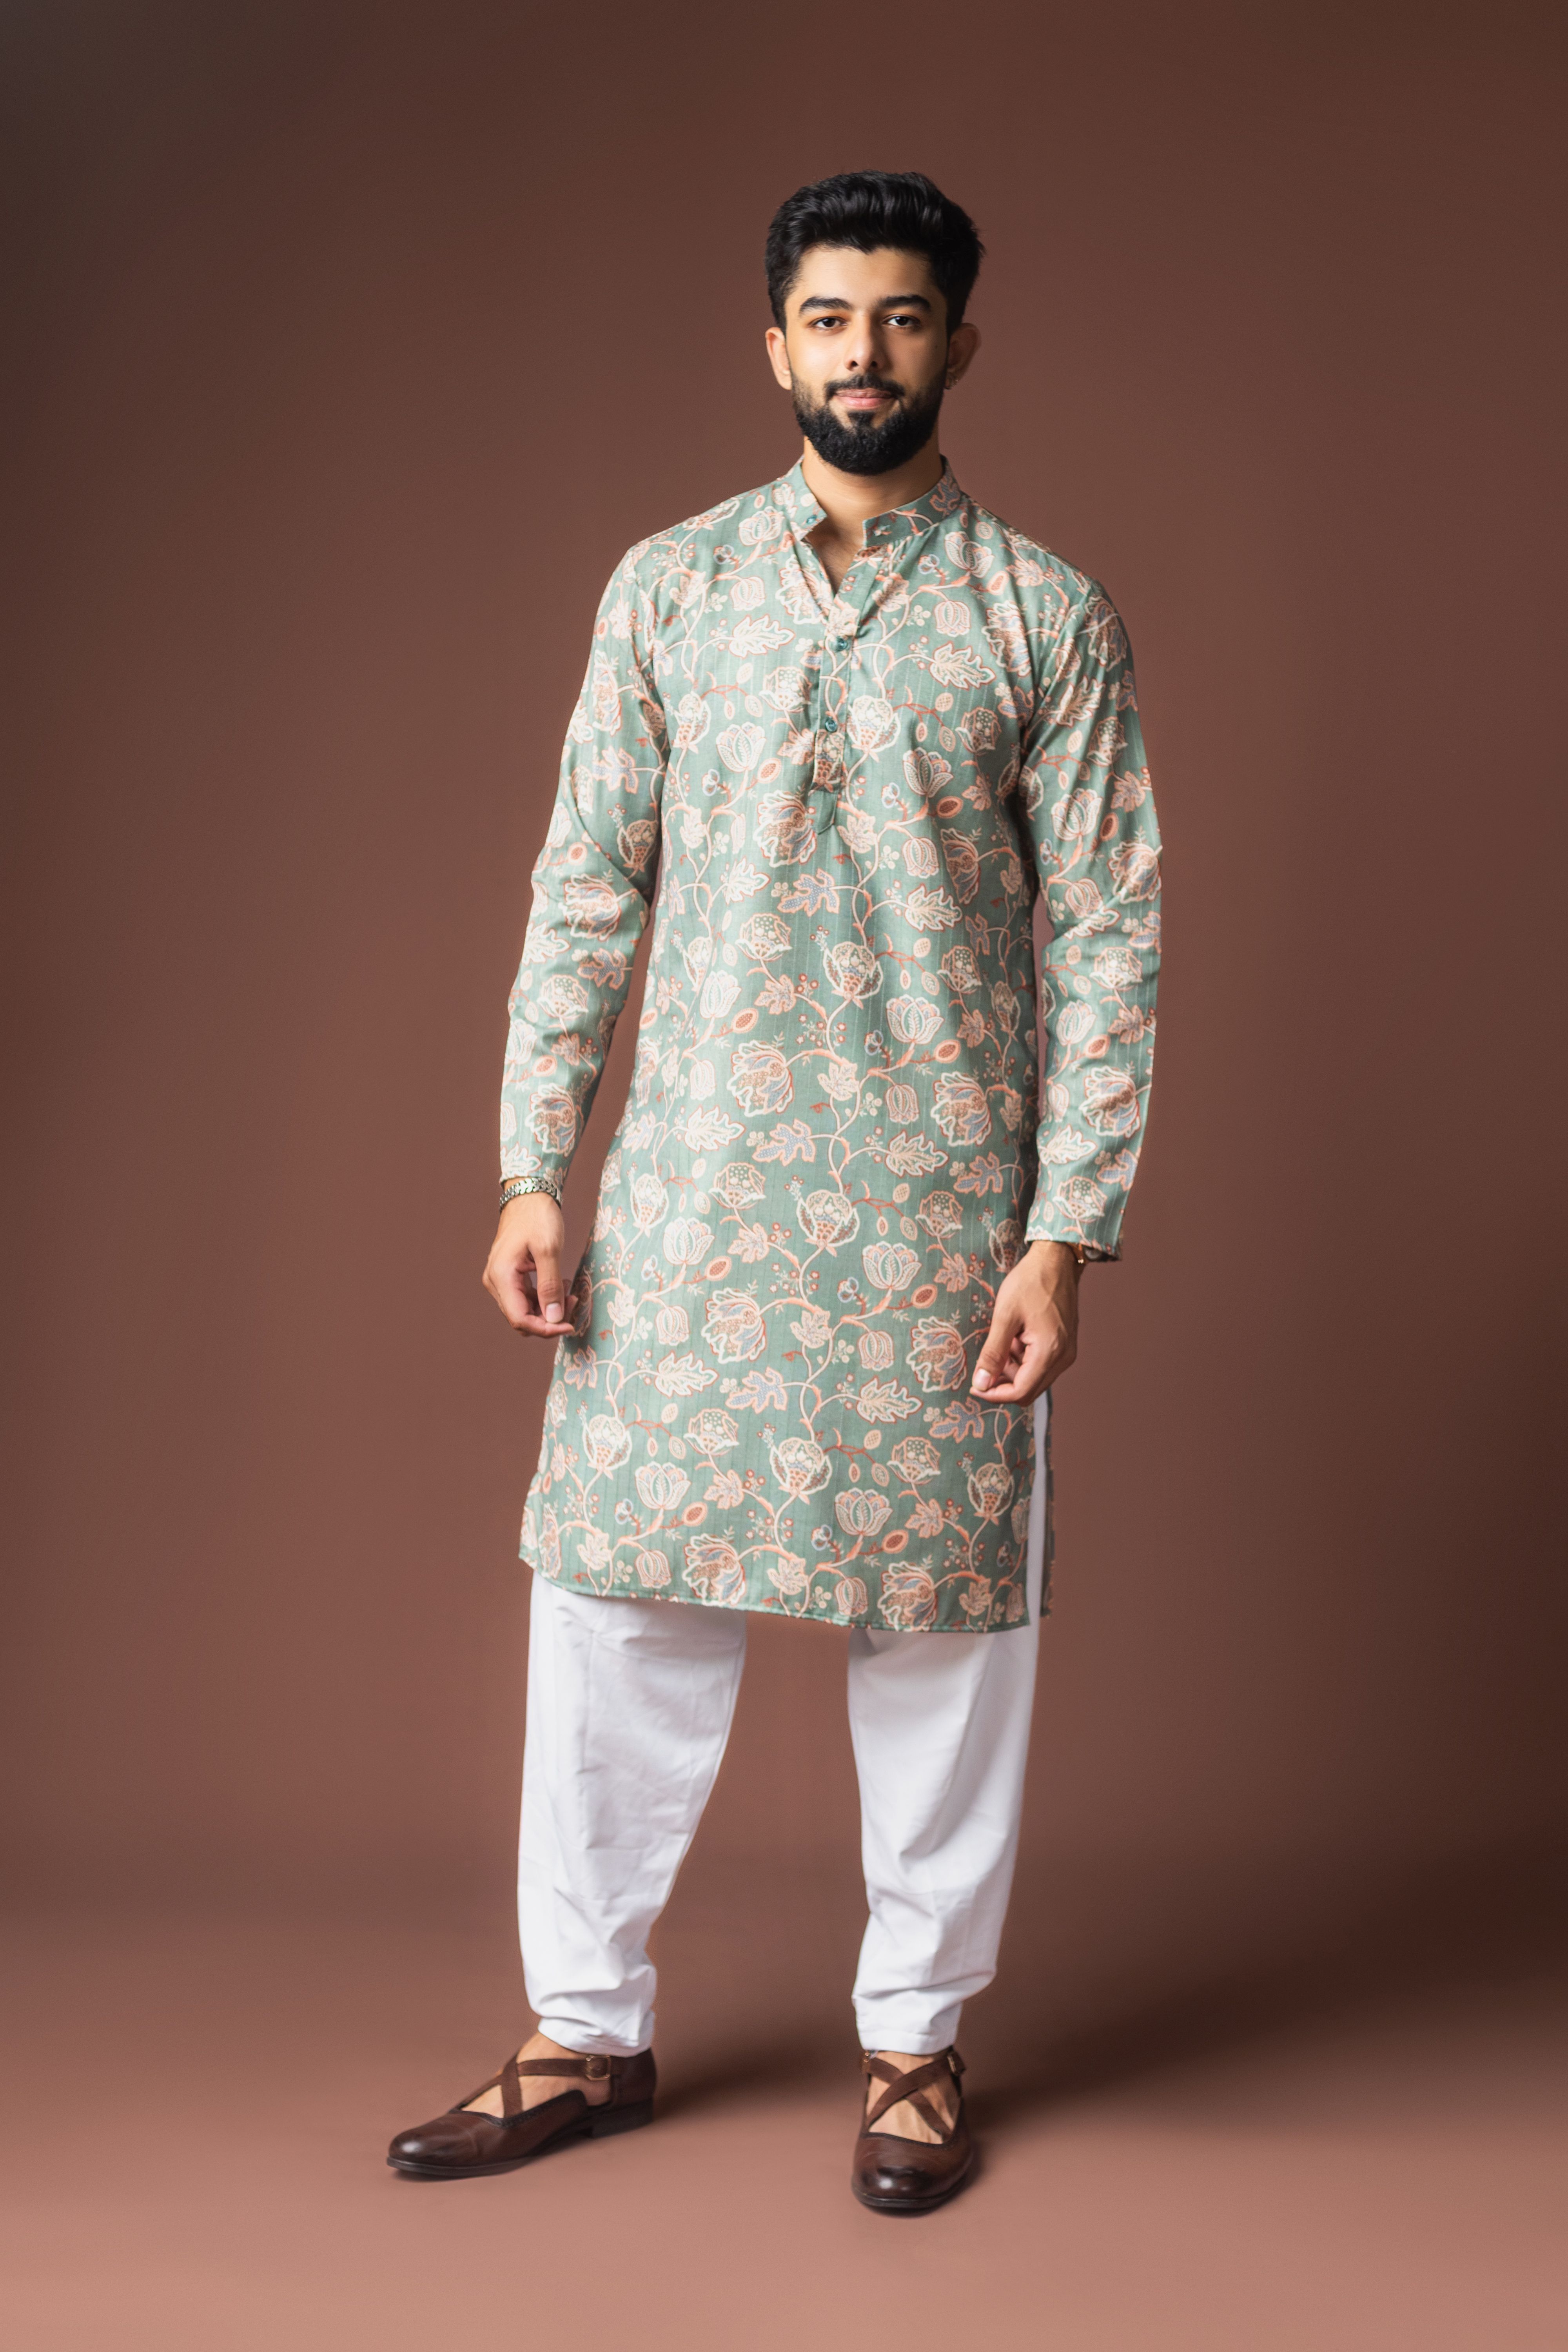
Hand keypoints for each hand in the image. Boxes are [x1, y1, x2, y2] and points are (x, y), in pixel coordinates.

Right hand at [483, 1194, 581, 1336]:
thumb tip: (554, 1319)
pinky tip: (558, 1284)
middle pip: (521, 1318)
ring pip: (524, 1311)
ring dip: (548, 1308)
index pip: (520, 1319)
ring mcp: (500, 1280)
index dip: (546, 1329)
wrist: (529, 1196)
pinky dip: (543, 1298)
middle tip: (572, 1300)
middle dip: (549, 1318)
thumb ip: (550, 1286)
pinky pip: (525, 1299)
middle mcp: (495, 1282)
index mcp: (501, 1277)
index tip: (570, 1325)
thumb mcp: (549, 1250)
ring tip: (568, 1290)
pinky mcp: (508, 1276)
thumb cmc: (538, 1217)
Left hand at [969, 1240, 1080, 1406]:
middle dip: (1002, 1382)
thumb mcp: (1005, 1316)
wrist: (1057, 1261)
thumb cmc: (1030, 1282)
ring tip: (1004, 1339)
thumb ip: (993, 1353)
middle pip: (1029, 1390)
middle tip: (984, 1363)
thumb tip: (981, 1384)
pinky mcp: (1064, 1346)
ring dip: (1012, 1369)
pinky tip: (1015, 1337)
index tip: (974, 1387)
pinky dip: (1022, 1359)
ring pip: (1034, 1379)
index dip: (994, 1394)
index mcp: (1049, 1352)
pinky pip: (1041, 1365)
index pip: (1020, 1392)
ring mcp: (1066, 1352)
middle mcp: (1063, 1358)